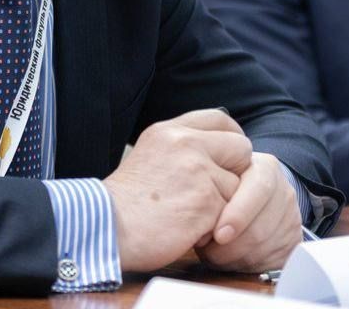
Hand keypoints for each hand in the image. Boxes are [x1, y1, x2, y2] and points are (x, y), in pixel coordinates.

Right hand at [104, 109, 252, 272]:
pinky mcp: (206, 201)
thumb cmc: (126, 203)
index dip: (231, 138)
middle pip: (240, 148)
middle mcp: (186, 143)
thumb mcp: (149, 155)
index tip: (230, 157)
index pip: (219, 119)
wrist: (108, 229)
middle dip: (235, 172)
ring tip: (190, 216)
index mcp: (170, 131)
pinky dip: (214, 227)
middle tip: (217, 193)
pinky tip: (188, 230)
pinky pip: (231, 213)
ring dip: (222, 206)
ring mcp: (198, 171)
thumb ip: (180, 147)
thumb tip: (214, 146)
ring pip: (237, 186)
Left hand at [195, 152, 302, 272]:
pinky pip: (273, 261)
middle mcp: (283, 191)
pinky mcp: (293, 240)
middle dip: (232, 246)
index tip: (219, 235)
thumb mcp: (218, 176)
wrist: (252, 196)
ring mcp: (291, 216)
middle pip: (261, 227)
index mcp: (265, 169)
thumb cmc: (227, 187)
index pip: (259, 190)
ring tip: (217, 255)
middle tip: (209, 251)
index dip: (238, 216)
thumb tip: (196, 213)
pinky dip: (250, 265)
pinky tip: (235, 259)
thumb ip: (212, 187)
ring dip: (237, 258)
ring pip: (265, 248)